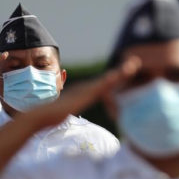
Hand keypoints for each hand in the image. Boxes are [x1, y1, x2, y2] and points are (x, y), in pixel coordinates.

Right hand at [24, 56, 140, 129]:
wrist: (42, 115)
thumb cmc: (52, 115)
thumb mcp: (67, 110)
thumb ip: (72, 108)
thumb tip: (70, 112)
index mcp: (85, 92)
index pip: (105, 84)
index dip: (117, 77)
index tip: (129, 71)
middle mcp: (86, 89)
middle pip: (108, 79)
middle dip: (122, 71)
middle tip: (136, 62)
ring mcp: (84, 91)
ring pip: (106, 81)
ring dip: (119, 74)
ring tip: (132, 67)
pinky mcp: (82, 97)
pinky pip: (98, 89)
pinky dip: (107, 82)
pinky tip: (116, 78)